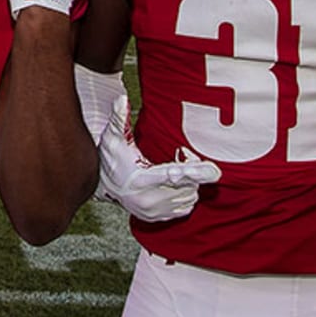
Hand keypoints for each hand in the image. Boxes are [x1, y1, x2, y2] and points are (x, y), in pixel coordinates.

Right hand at [97, 97, 221, 220]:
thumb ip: (119, 118)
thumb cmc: (109, 159)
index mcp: (141, 179)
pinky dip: (186, 196)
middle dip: (192, 173)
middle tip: (185, 159)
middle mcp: (148, 199)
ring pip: (189, 198)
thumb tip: (122, 98)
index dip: (195, 172)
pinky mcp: (158, 218)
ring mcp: (154, 211)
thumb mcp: (112, 138)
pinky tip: (176, 185)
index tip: (214, 171)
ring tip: (179, 172)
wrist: (101, 185)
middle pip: (187, 187)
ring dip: (190, 185)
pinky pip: (185, 208)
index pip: (173, 175)